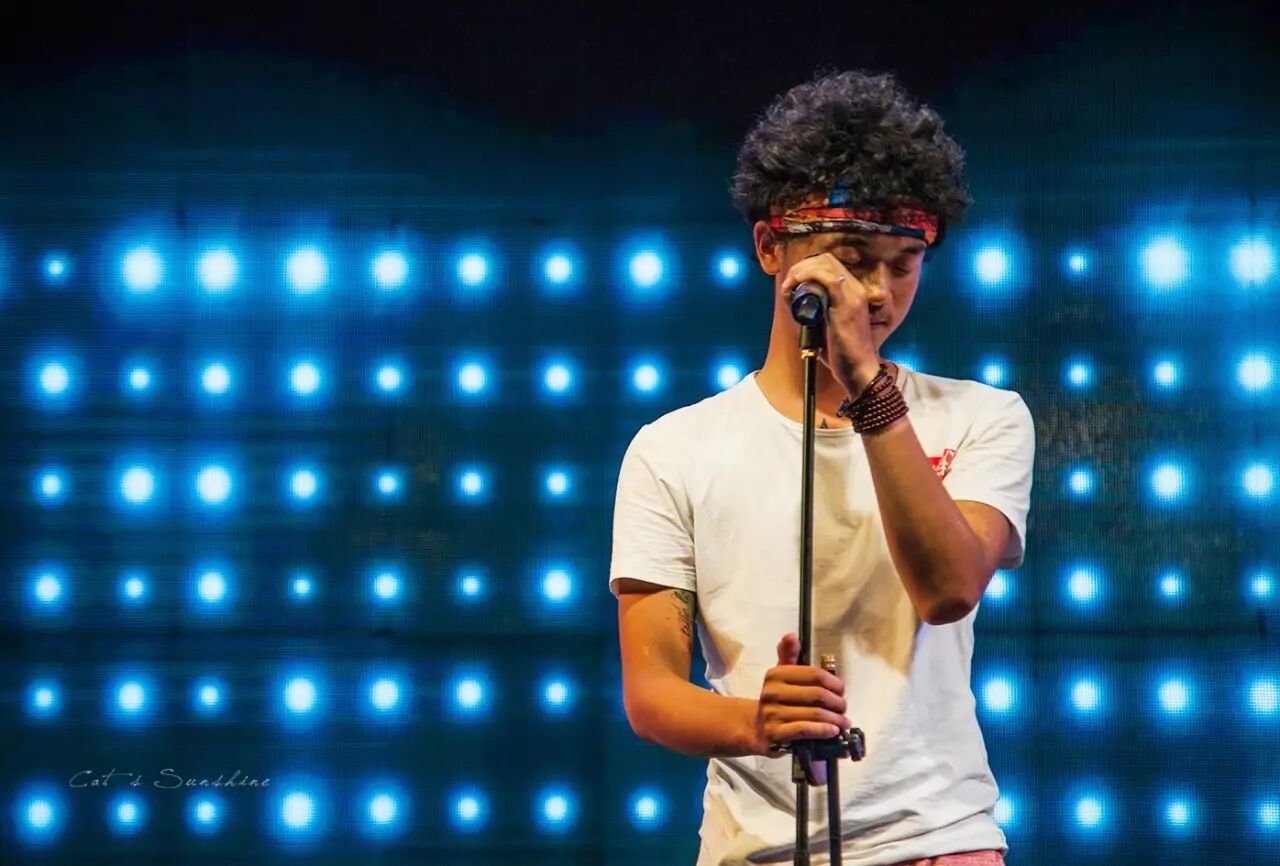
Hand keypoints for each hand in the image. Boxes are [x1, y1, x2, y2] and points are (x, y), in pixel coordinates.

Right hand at [754, 633, 849, 756]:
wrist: (756, 728)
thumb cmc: (777, 700)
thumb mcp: (781, 676)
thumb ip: (789, 656)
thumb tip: (791, 636)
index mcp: (776, 675)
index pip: (815, 675)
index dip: (834, 683)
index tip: (841, 690)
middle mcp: (772, 693)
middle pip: (818, 695)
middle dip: (837, 703)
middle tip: (843, 708)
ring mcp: (773, 714)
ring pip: (815, 714)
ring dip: (835, 719)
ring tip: (843, 721)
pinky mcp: (776, 734)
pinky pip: (805, 730)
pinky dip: (823, 730)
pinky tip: (833, 730)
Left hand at [779, 252, 883, 395]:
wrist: (859, 370)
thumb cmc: (842, 353)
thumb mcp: (826, 326)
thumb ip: (816, 313)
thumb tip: (794, 305)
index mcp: (853, 292)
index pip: (829, 265)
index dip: (807, 267)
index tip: (792, 282)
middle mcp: (856, 289)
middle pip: (826, 260)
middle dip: (801, 266)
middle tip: (788, 283)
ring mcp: (854, 296)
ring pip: (825, 265)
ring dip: (801, 271)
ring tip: (789, 286)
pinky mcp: (848, 305)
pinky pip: (828, 279)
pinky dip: (807, 277)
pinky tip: (795, 286)